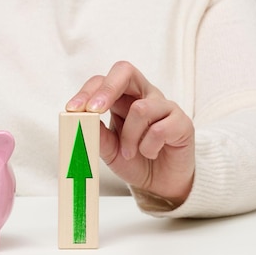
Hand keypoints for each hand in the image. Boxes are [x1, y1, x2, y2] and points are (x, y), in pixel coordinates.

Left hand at [66, 61, 194, 206]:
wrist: (161, 183)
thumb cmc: (134, 161)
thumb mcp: (108, 150)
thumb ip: (96, 135)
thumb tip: (79, 120)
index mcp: (122, 98)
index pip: (102, 81)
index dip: (87, 92)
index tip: (73, 109)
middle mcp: (143, 96)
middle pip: (125, 71)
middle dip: (106, 90)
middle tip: (94, 110)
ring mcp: (165, 107)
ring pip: (140, 108)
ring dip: (129, 137)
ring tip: (130, 153)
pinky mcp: (182, 123)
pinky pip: (160, 129)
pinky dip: (148, 147)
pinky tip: (150, 153)